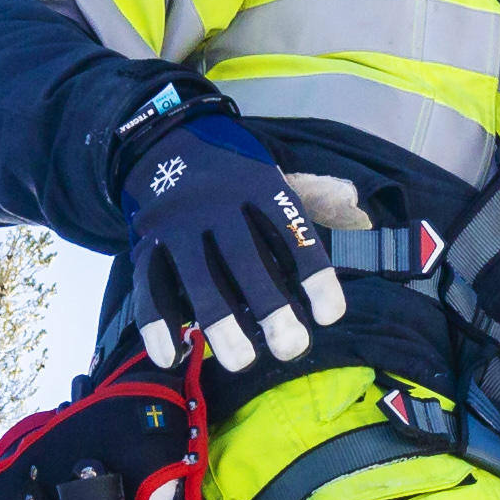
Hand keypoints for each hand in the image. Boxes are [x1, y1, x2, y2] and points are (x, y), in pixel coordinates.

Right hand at [121, 116, 343, 371]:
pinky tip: (172, 357)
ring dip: (220, 324)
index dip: (313, 275)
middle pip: (244, 260)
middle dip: (269, 308)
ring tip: (241, 363)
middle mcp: (218, 204)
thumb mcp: (270, 169)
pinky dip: (157, 324)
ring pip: (198, 278)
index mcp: (258, 185)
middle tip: (291, 348)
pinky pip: (149, 286)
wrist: (162, 136)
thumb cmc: (232, 170)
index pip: (291, 232)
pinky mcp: (146, 243)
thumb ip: (306, 194)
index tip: (329, 316)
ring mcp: (179, 225)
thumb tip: (353, 206)